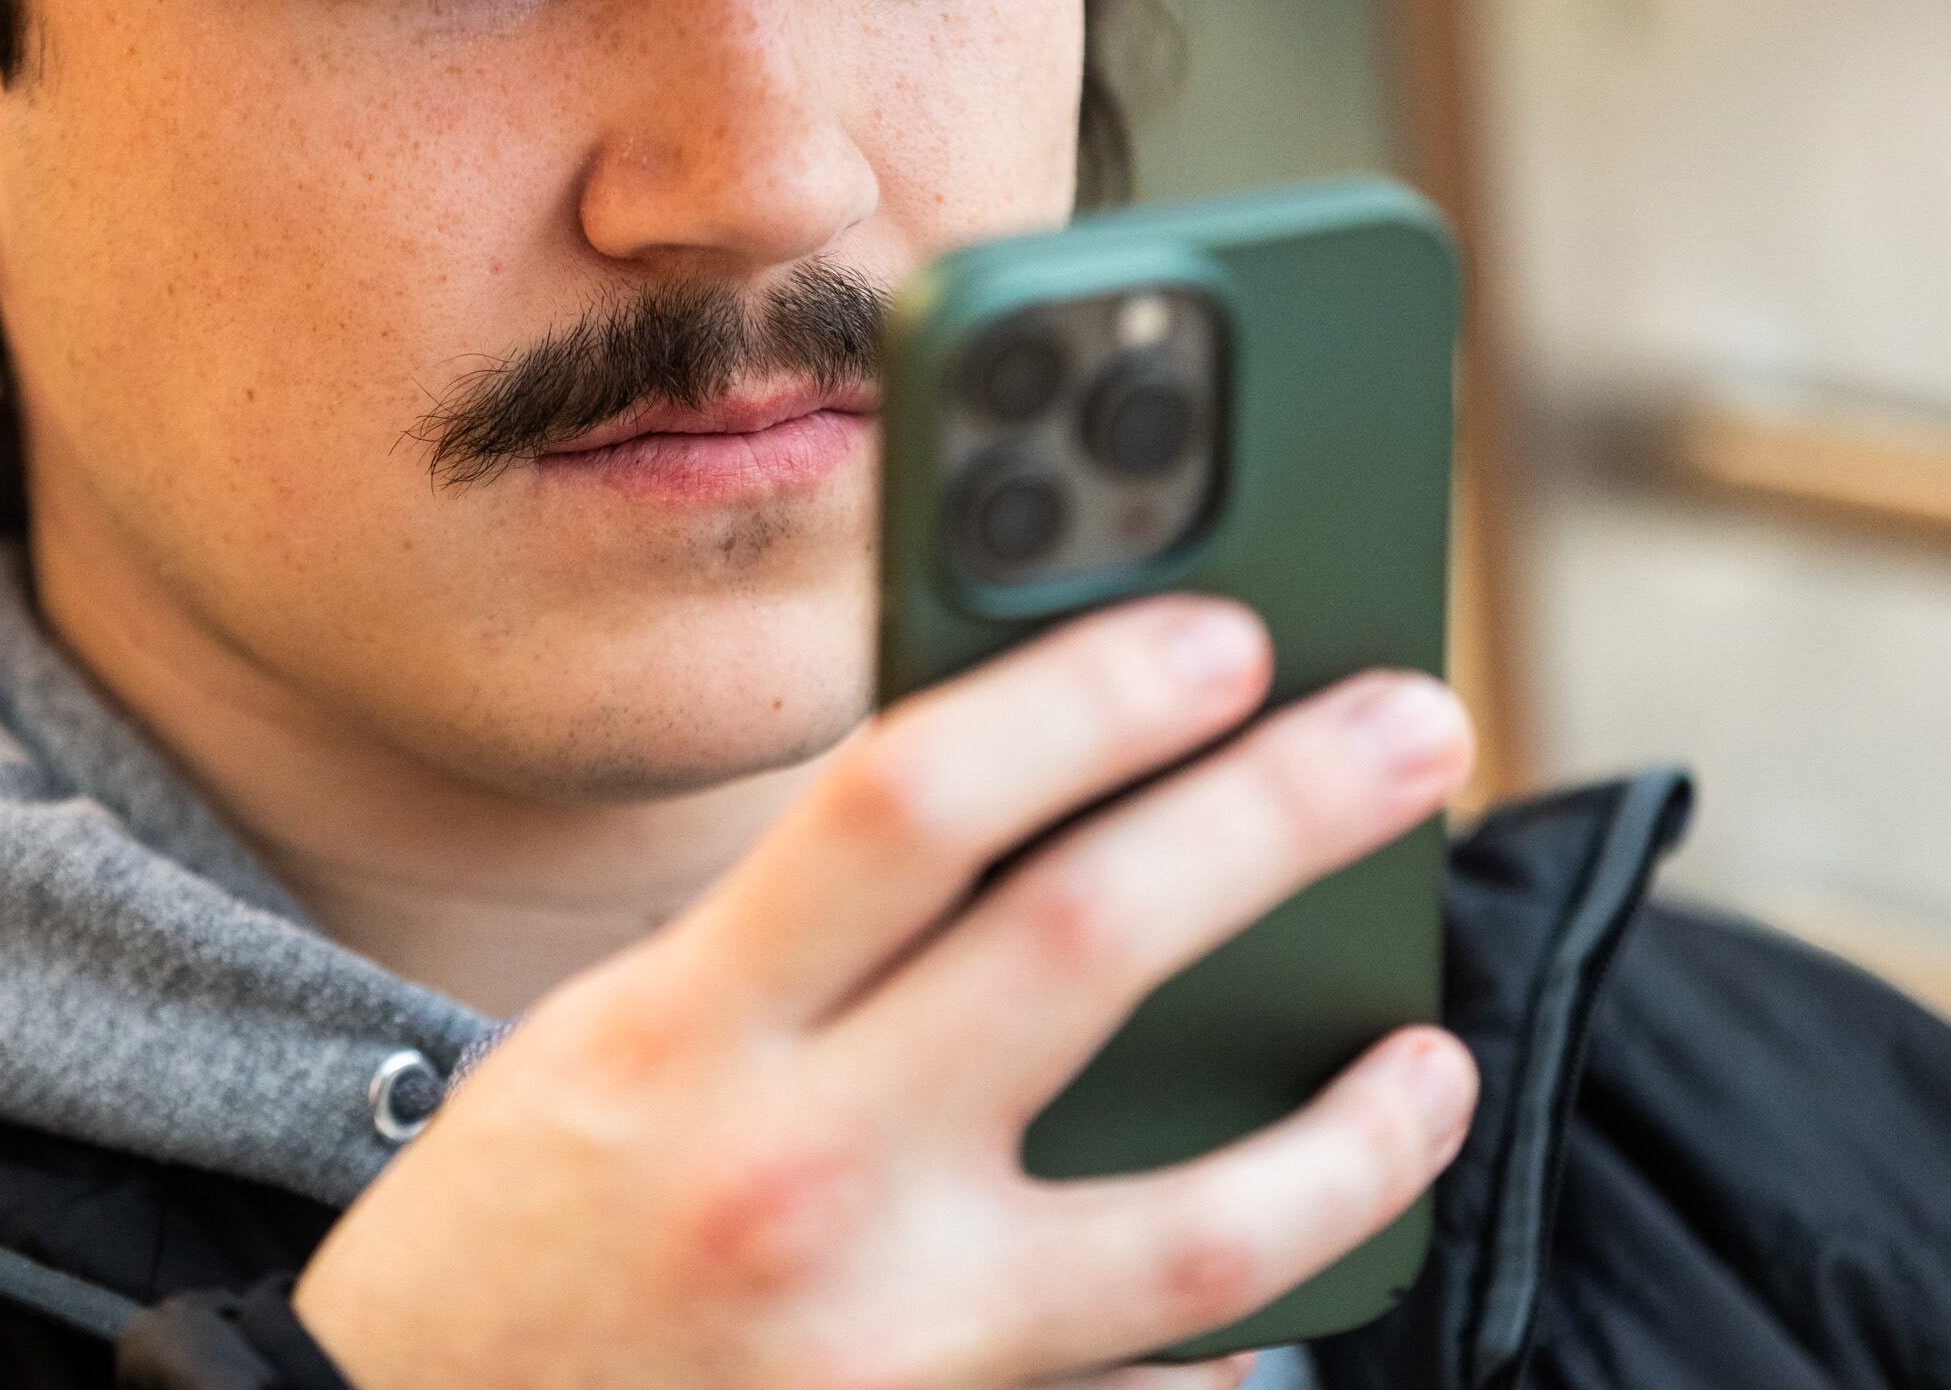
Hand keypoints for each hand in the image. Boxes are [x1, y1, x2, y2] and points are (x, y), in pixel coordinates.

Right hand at [291, 598, 1476, 1389]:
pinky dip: (1254, 1346)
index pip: (913, 794)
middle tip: (1411, 731)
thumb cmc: (517, 1223)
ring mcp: (886, 1351)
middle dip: (1280, 813)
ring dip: (1361, 1130)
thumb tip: (1035, 802)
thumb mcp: (621, 1031)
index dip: (1088, 689)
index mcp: (687, 1030)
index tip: (1221, 632)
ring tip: (1433, 1062)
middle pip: (1086, 947)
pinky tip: (1320, 1277)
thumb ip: (803, 931)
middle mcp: (794, 1180)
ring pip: (1205, 1230)